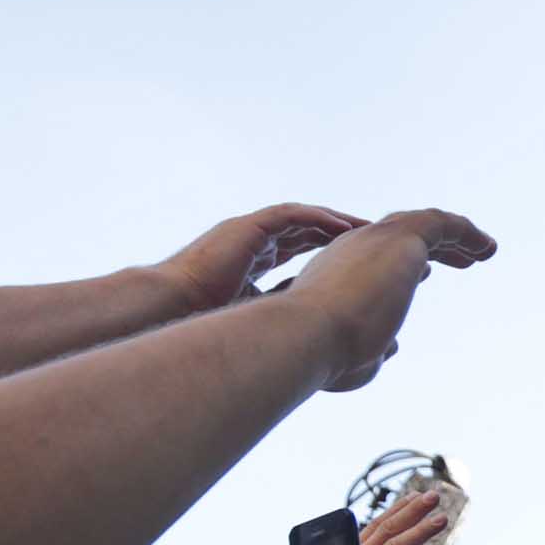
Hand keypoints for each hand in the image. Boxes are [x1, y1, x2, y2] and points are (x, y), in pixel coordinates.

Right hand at [156, 202, 368, 311]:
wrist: (175, 305)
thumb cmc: (207, 317)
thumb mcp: (255, 311)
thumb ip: (278, 308)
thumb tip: (306, 329)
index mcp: (255, 257)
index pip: (297, 246)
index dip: (325, 247)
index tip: (353, 255)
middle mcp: (255, 239)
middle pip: (304, 227)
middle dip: (336, 230)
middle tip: (368, 235)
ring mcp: (251, 230)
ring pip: (301, 217)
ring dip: (333, 220)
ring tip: (362, 226)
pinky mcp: (248, 227)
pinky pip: (290, 215)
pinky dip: (316, 218)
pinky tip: (342, 226)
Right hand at [276, 210, 498, 392]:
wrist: (308, 335)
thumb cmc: (324, 354)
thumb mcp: (354, 357)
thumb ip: (374, 347)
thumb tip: (395, 344)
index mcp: (337, 276)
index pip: (375, 262)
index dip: (403, 266)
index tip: (425, 273)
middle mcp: (354, 250)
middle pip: (399, 238)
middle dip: (432, 245)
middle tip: (461, 259)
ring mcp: (376, 240)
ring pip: (422, 227)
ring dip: (455, 238)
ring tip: (484, 251)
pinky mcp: (400, 237)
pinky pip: (440, 224)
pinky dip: (466, 232)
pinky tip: (488, 249)